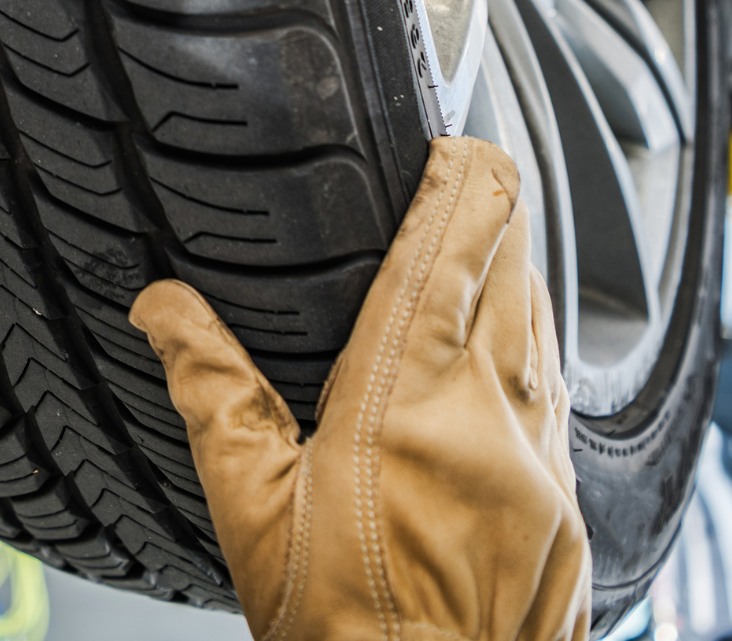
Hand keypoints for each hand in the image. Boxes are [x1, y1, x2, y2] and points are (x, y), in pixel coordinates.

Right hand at [129, 136, 587, 640]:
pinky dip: (534, 341)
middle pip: (518, 263)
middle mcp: (492, 419)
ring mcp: (543, 461)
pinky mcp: (567, 501)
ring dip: (520, 267)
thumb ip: (212, 393)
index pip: (455, 246)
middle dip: (496, 204)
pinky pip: (560, 388)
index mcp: (406, 404)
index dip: (463, 175)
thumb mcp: (251, 511)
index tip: (449, 140)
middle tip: (464, 170)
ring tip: (485, 239)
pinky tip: (507, 347)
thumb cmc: (345, 637)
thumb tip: (163, 311)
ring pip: (546, 322)